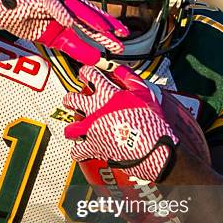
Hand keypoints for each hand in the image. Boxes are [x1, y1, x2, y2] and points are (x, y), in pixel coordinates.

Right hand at [0, 0, 127, 64]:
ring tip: (104, 30)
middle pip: (91, 15)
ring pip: (77, 9)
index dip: (108, 31)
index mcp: (72, 13)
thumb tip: (96, 59)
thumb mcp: (57, 40)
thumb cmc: (30, 22)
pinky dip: (61, 13)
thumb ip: (76, 47)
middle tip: (122, 36)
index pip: (93, 23)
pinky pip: (53, 6)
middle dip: (106, 25)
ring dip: (90, 19)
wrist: (5, 12)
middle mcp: (67, 4)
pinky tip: (70, 22)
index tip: (123, 41)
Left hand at [63, 65, 177, 181]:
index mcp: (107, 94)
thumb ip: (130, 79)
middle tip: (72, 100)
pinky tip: (80, 150)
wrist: (152, 148)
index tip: (86, 74)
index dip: (86, 73)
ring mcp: (91, 129)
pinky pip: (77, 151)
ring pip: (70, 128)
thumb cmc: (150, 122)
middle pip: (72, 99)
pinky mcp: (92, 147)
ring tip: (74, 129)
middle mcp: (95, 110)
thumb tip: (120, 70)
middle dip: (70, 99)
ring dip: (71, 128)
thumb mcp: (144, 93)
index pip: (90, 75)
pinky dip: (78, 151)